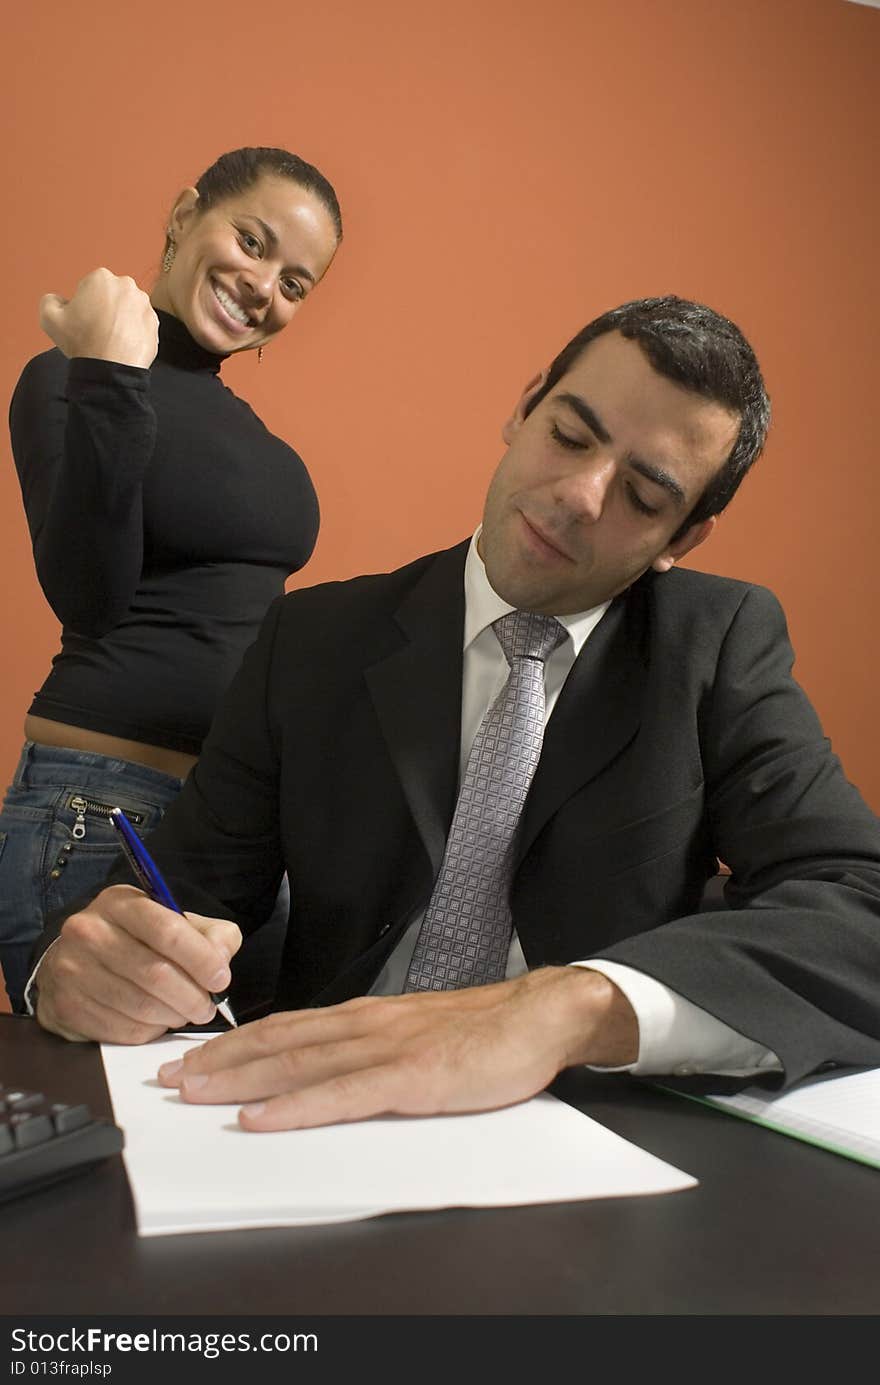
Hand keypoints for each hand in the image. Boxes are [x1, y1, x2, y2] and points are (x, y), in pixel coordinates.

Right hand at [35, 884, 241, 1043]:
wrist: (75, 961)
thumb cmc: (135, 941)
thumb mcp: (173, 922)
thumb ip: (210, 934)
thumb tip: (221, 960)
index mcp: (119, 902)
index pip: (167, 930)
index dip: (201, 959)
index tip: (221, 979)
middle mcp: (89, 931)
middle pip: (156, 974)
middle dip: (192, 997)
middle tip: (207, 1007)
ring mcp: (72, 969)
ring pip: (141, 1006)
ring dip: (173, 1016)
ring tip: (184, 1014)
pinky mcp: (65, 1005)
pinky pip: (121, 1029)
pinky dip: (149, 1031)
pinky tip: (155, 1022)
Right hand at [39, 267, 158, 367]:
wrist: (110, 370)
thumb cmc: (81, 343)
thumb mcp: (50, 318)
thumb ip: (50, 300)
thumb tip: (59, 300)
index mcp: (101, 277)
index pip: (89, 288)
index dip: (83, 305)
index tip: (83, 321)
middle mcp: (127, 285)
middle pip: (111, 296)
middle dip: (104, 309)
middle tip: (97, 330)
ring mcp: (144, 304)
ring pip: (127, 309)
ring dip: (120, 320)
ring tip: (110, 339)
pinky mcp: (155, 323)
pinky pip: (140, 325)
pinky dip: (133, 333)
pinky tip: (123, 345)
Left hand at [158, 966, 638, 1129]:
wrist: (540, 1018)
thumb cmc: (483, 1033)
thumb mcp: (417, 1034)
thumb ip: (372, 1049)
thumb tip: (329, 1070)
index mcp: (366, 1017)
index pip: (285, 1027)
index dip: (234, 1044)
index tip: (190, 1059)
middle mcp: (365, 1025)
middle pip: (278, 1043)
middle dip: (218, 1062)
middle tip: (169, 1079)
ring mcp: (386, 1049)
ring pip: (298, 1065)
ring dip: (240, 1080)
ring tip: (194, 1093)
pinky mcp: (411, 1077)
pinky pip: (342, 1095)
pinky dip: (296, 1107)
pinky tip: (263, 1118)